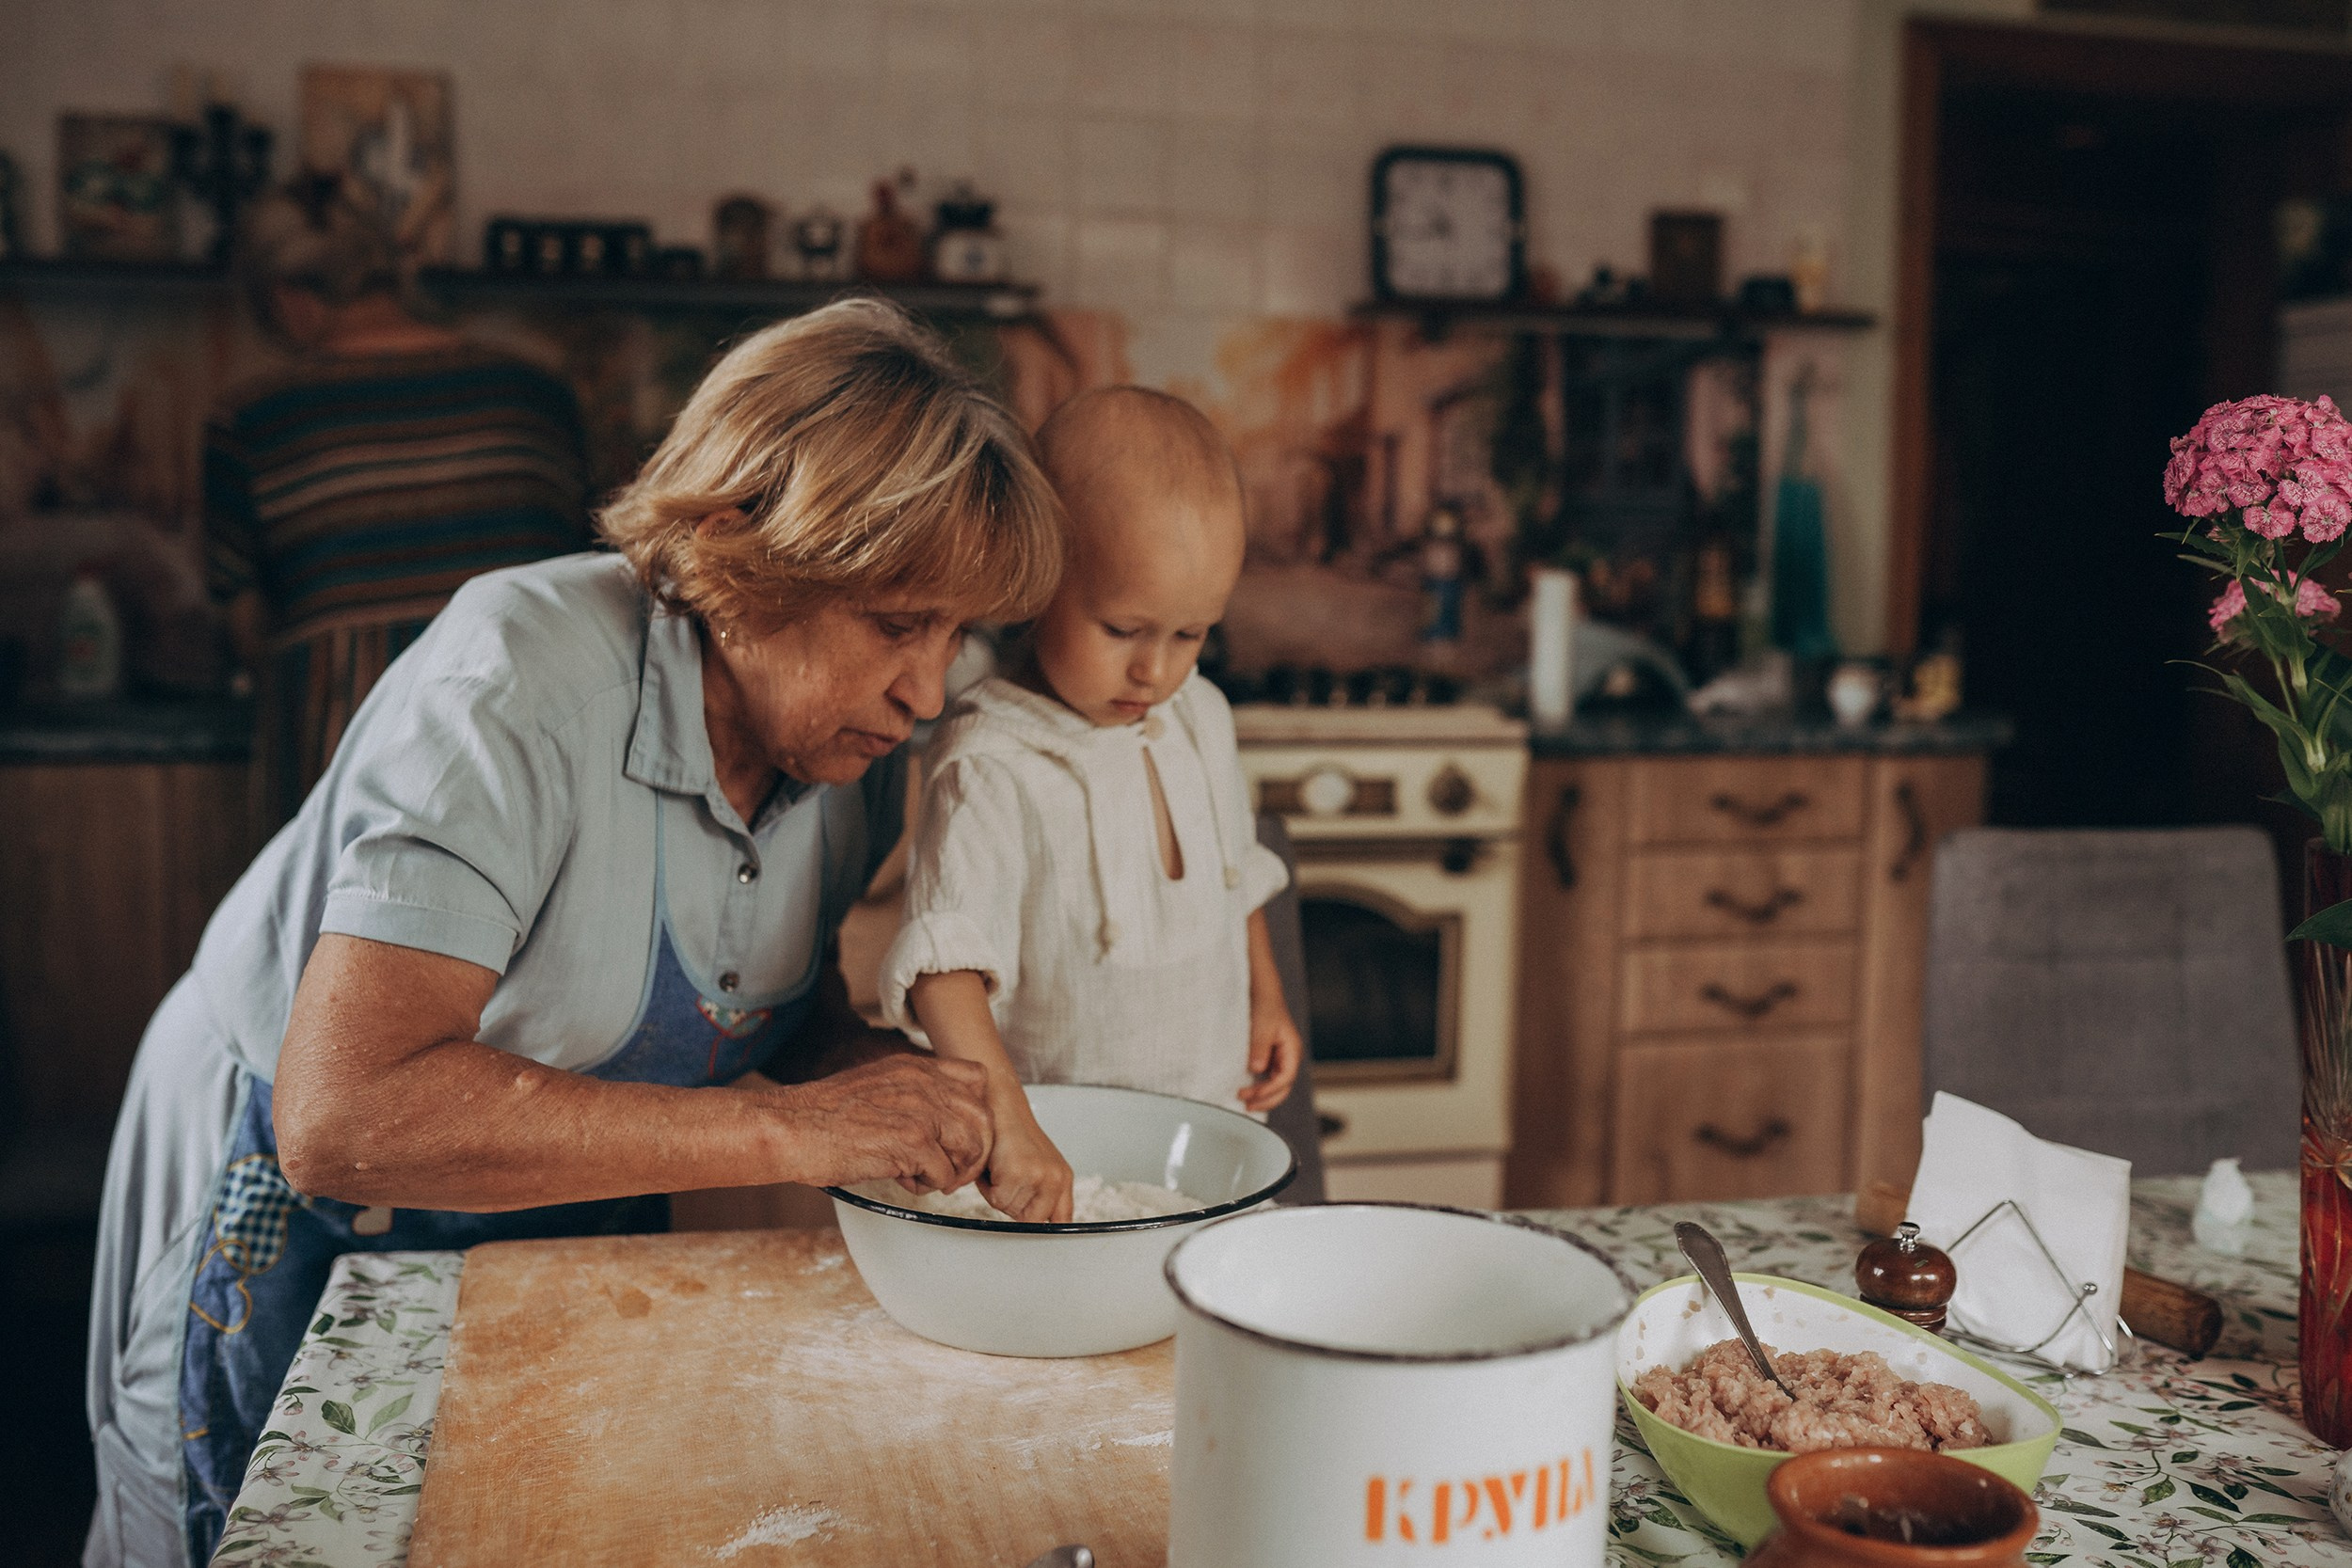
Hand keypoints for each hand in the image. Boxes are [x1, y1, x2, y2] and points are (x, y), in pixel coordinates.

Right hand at [765, 1052, 991, 1193]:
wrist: (790, 1127)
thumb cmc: (824, 1116)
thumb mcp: (877, 1085)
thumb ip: (913, 1094)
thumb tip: (942, 1123)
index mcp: (916, 1067)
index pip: (977, 1079)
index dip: (976, 1112)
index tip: (961, 1135)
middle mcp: (923, 1083)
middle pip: (983, 1117)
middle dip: (973, 1150)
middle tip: (950, 1168)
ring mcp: (920, 1110)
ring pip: (972, 1146)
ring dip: (954, 1170)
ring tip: (926, 1177)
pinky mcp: (911, 1140)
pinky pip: (944, 1173)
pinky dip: (928, 1185)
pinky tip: (904, 1181)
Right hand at [978, 1109, 1074, 1223]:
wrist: (998, 1103)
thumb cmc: (1008, 1134)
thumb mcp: (1034, 1164)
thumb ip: (1037, 1194)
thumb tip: (1031, 1226)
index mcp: (1062, 1177)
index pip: (1063, 1220)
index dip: (1050, 1233)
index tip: (1043, 1240)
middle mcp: (1057, 1179)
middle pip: (1032, 1221)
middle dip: (1013, 1206)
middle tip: (1005, 1179)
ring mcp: (1041, 1176)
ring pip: (1011, 1210)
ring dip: (998, 1194)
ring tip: (999, 1167)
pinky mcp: (1021, 1173)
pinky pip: (998, 1199)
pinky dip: (988, 1187)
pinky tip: (993, 1164)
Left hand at [1239, 1000, 1302, 1112]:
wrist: (1262, 993)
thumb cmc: (1265, 1007)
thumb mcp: (1262, 1026)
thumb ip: (1259, 1048)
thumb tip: (1256, 1069)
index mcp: (1292, 1050)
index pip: (1285, 1078)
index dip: (1269, 1090)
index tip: (1251, 1094)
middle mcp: (1288, 1057)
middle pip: (1283, 1087)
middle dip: (1266, 1099)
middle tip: (1247, 1105)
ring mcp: (1279, 1059)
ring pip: (1275, 1085)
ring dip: (1262, 1095)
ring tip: (1244, 1101)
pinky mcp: (1269, 1057)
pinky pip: (1266, 1078)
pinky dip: (1258, 1086)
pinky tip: (1246, 1090)